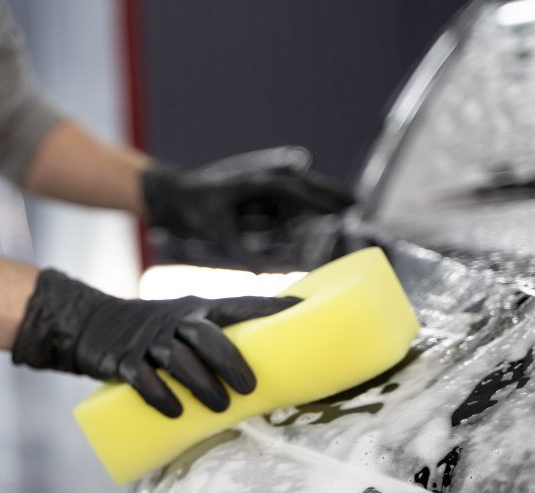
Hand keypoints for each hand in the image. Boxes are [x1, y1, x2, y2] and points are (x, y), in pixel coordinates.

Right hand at [11, 269, 299, 416]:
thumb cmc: (154, 333)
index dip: (269, 308)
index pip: (238, 305)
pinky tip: (175, 411)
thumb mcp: (183, 323)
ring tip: (220, 408)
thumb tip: (268, 372)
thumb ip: (216, 340)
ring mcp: (147, 341)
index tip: (301, 311)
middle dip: (229, 360)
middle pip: (205, 334)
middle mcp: (173, 320)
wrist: (93, 325)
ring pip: (177, 358)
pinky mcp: (122, 361)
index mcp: (196, 309)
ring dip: (200, 384)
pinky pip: (142, 377)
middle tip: (250, 388)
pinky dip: (159, 394)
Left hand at [142, 147, 354, 269]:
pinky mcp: (261, 189)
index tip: (347, 207)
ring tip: (350, 205)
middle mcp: (266, 176)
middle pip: (308, 183)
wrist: (176, 194)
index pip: (299, 189)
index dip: (324, 197)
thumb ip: (242, 253)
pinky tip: (322, 212)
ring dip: (323, 195)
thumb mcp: (217, 232)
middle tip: (359, 203)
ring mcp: (264, 180)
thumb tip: (264, 274)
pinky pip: (289, 196)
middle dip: (333, 192)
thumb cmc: (195, 208)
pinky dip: (307, 201)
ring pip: (302, 187)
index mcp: (260, 181)